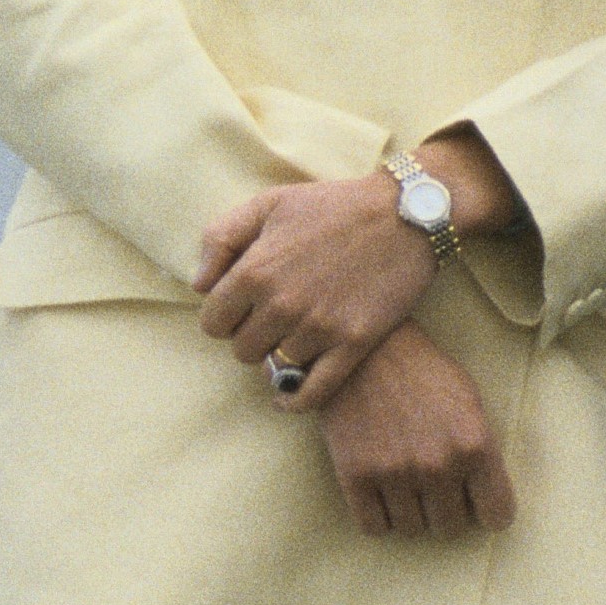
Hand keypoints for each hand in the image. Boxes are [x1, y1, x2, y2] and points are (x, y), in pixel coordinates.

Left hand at [192, 129, 526, 411]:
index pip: (212, 322)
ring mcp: (318, 328)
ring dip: (280, 358)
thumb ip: (221, 238)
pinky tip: (289, 396)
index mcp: (255, 271)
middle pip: (242, 350)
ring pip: (275, 370)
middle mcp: (281, 304)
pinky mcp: (353, 344)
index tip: (243, 308)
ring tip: (293, 339)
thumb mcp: (269, 203)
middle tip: (273, 320)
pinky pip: (312, 392)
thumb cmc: (334, 205)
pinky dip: (295, 400)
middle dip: (253, 337)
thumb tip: (199, 285)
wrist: (406, 213)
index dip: (225, 316)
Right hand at [318, 327, 517, 538]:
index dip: (488, 509)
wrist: (365, 348)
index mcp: (474, 445)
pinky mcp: (355, 476)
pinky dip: (379, 516)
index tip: (477, 502)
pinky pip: (374, 527)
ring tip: (406, 482)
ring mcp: (395, 474)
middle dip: (445, 509)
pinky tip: (381, 492)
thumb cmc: (422, 370)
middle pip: (450, 527)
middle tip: (434, 484)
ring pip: (412, 529)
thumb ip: (481, 448)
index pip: (497, 516)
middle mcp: (438, 466)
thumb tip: (486, 495)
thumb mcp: (468, 399)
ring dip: (411, 512)